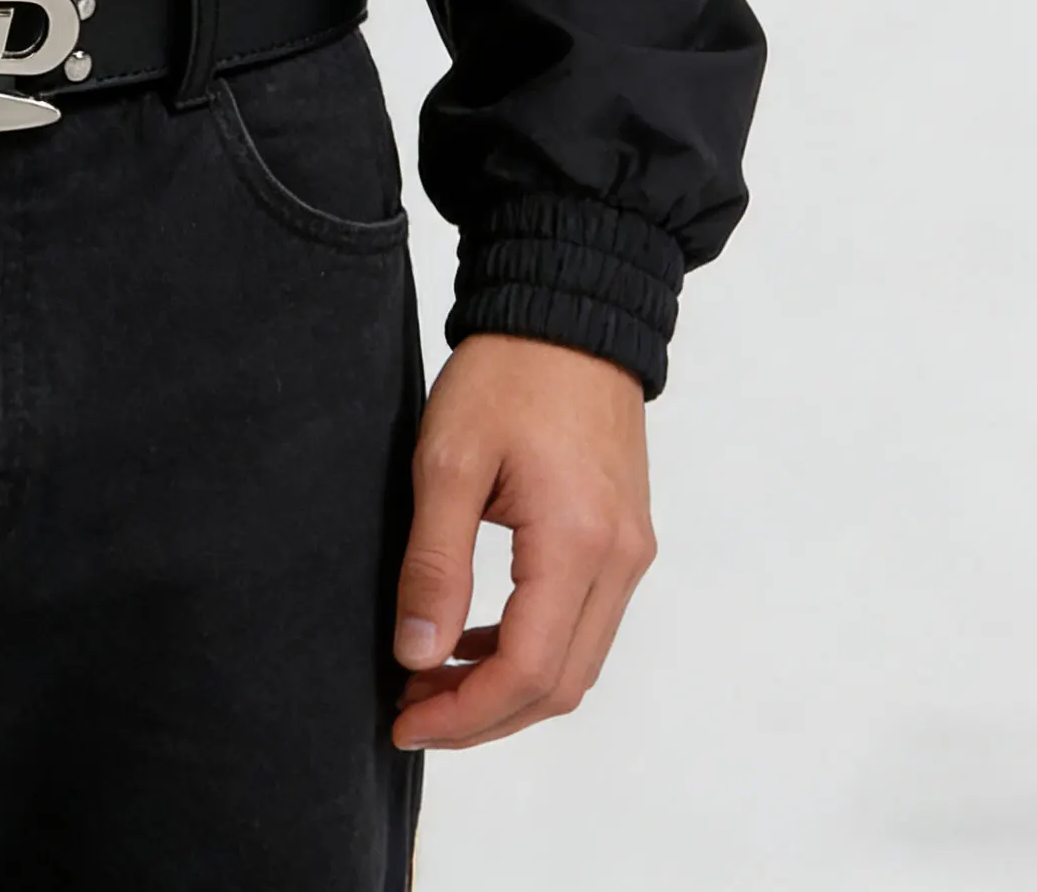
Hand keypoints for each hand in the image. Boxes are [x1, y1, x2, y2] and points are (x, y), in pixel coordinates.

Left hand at [389, 334, 655, 749]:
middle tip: (411, 713)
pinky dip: (529, 650)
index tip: (405, 722)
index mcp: (577, 542)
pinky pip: (583, 624)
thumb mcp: (445, 464)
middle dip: (483, 716)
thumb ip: (434, 565)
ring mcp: (631, 552)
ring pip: (576, 662)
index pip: (529, 670)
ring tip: (429, 680)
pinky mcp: (624, 540)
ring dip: (506, 688)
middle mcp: (621, 559)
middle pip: (560, 684)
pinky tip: (471, 640)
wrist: (569, 315)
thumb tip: (417, 655)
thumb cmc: (507, 376)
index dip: (465, 713)